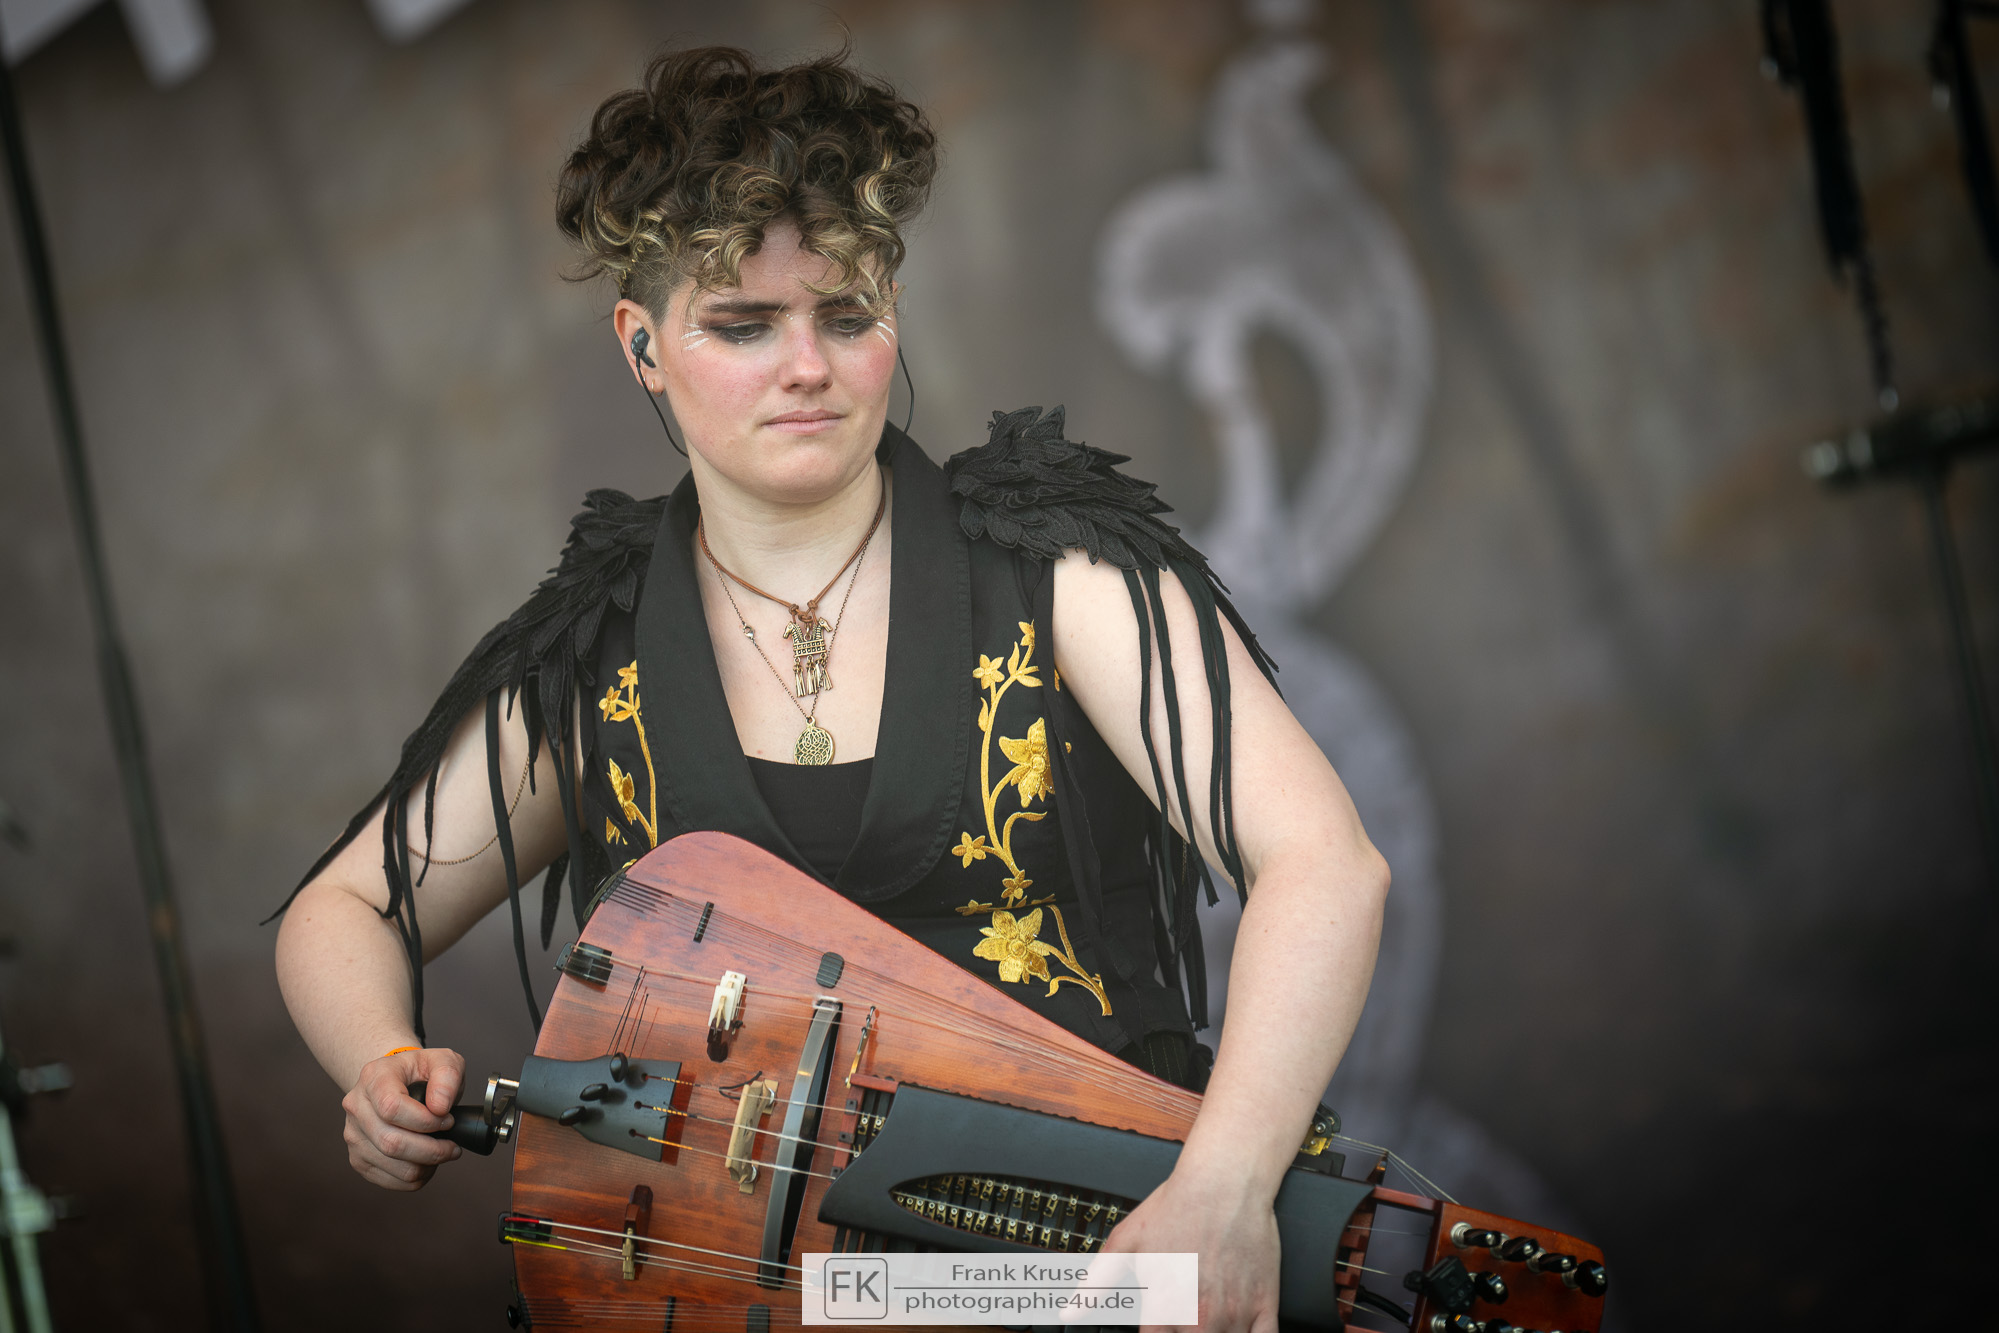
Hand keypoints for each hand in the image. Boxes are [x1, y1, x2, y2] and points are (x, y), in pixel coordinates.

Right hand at [340, 1045, 465, 1190]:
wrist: (398, 1082)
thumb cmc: (420, 1073)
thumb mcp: (442, 1060)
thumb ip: (447, 1075)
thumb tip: (439, 1107)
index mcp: (374, 1077)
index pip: (392, 1108)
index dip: (425, 1121)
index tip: (447, 1120)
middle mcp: (356, 1106)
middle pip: (390, 1142)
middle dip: (431, 1150)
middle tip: (452, 1146)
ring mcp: (353, 1135)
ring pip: (392, 1165)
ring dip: (426, 1165)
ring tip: (441, 1152)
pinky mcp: (358, 1159)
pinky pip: (389, 1181)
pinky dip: (415, 1177)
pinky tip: (425, 1161)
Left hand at [1100, 1161, 1280, 1332]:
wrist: (1225, 1181)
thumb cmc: (1177, 1206)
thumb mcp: (1126, 1241)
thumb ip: (1097, 1283)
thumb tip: (1069, 1311)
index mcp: (1163, 1307)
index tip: (1159, 1327)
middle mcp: (1199, 1317)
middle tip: (1182, 1320)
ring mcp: (1235, 1313)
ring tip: (1205, 1320)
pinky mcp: (1266, 1304)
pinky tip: (1238, 1330)